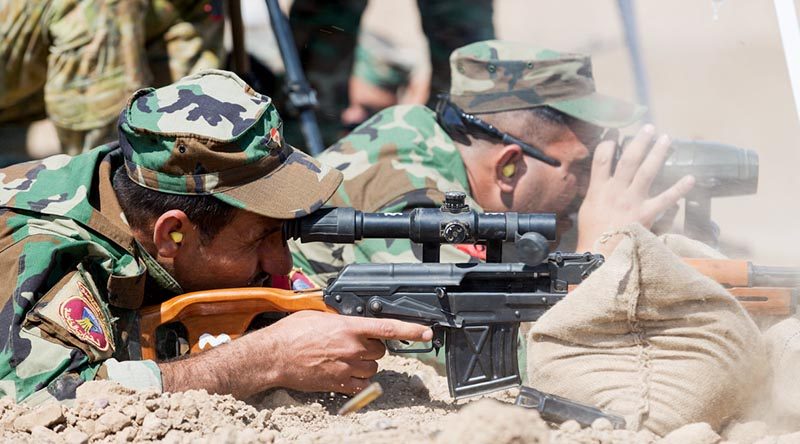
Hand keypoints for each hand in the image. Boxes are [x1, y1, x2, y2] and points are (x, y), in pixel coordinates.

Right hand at [160, 311, 432, 398]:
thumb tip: (352, 315)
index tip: (427, 331)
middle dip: (372, 346)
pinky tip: (343, 372)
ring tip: (343, 357)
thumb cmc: (291, 333)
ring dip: (365, 363)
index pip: (387, 327)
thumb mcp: (318, 314)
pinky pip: (362, 384)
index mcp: (348, 326)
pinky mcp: (340, 384)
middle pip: (381, 350)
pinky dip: (357, 380)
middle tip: (352, 343)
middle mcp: (352, 348)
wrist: (273, 357)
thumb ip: (341, 316)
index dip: (411, 329)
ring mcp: (347, 368)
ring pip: (373, 367)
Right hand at [575, 125, 695, 254]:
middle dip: (639, 141)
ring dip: (657, 153)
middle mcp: (616, 191)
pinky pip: (665, 199)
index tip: (616, 133)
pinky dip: (679, 189)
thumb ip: (597, 191)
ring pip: (646, 172)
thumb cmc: (592, 234)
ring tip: (666, 139)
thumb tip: (603, 177)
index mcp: (598, 190)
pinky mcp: (646, 214)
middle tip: (649, 128)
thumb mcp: (588, 209)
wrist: (598, 256)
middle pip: (628, 159)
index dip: (609, 143)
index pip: (602, 159)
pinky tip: (690, 178)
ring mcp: (632, 202)